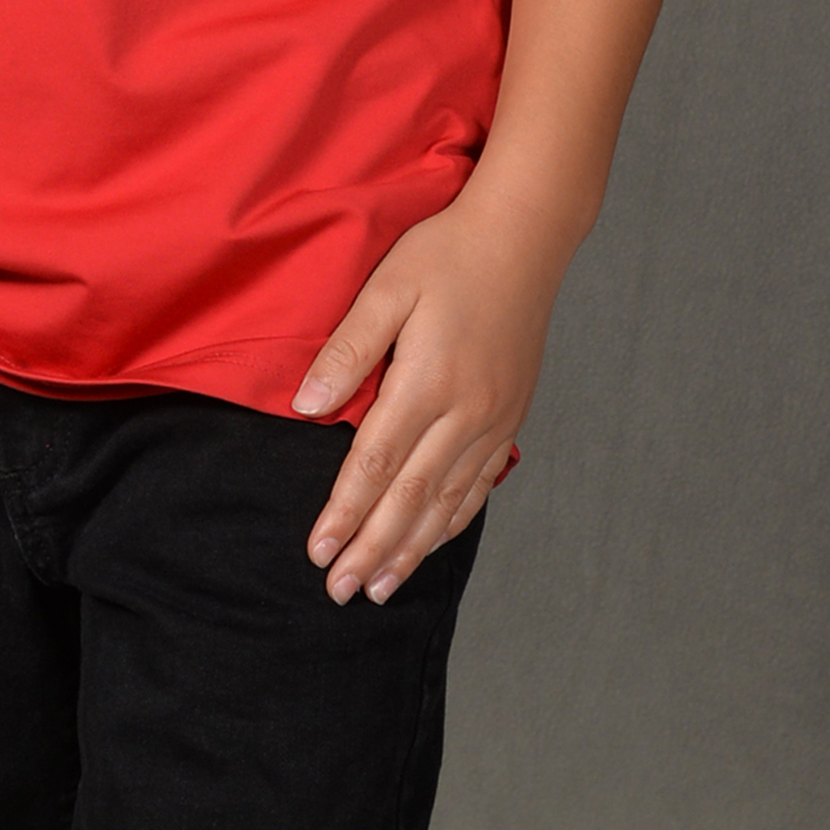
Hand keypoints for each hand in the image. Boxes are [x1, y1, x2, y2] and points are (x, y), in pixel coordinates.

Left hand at [292, 195, 571, 603]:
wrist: (524, 236)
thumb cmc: (447, 253)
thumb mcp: (388, 287)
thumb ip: (349, 351)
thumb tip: (305, 407)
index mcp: (428, 381)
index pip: (375, 464)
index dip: (344, 513)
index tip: (318, 552)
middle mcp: (466, 412)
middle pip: (410, 497)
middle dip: (372, 549)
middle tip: (341, 593)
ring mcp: (494, 419)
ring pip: (447, 501)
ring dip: (412, 549)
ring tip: (381, 588)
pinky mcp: (511, 417)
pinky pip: (480, 484)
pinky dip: (453, 521)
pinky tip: (433, 542)